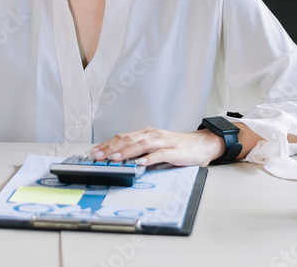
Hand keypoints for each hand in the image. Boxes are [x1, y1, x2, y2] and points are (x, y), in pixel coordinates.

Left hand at [89, 126, 225, 166]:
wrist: (202, 144)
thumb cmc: (176, 147)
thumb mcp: (155, 148)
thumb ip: (139, 152)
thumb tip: (118, 161)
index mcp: (146, 133)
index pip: (123, 137)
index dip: (107, 144)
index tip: (94, 152)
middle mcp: (153, 134)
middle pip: (129, 139)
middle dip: (111, 147)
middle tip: (98, 156)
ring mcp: (165, 141)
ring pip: (142, 144)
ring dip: (127, 152)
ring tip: (115, 158)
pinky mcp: (176, 151)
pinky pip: (161, 154)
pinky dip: (149, 158)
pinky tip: (141, 163)